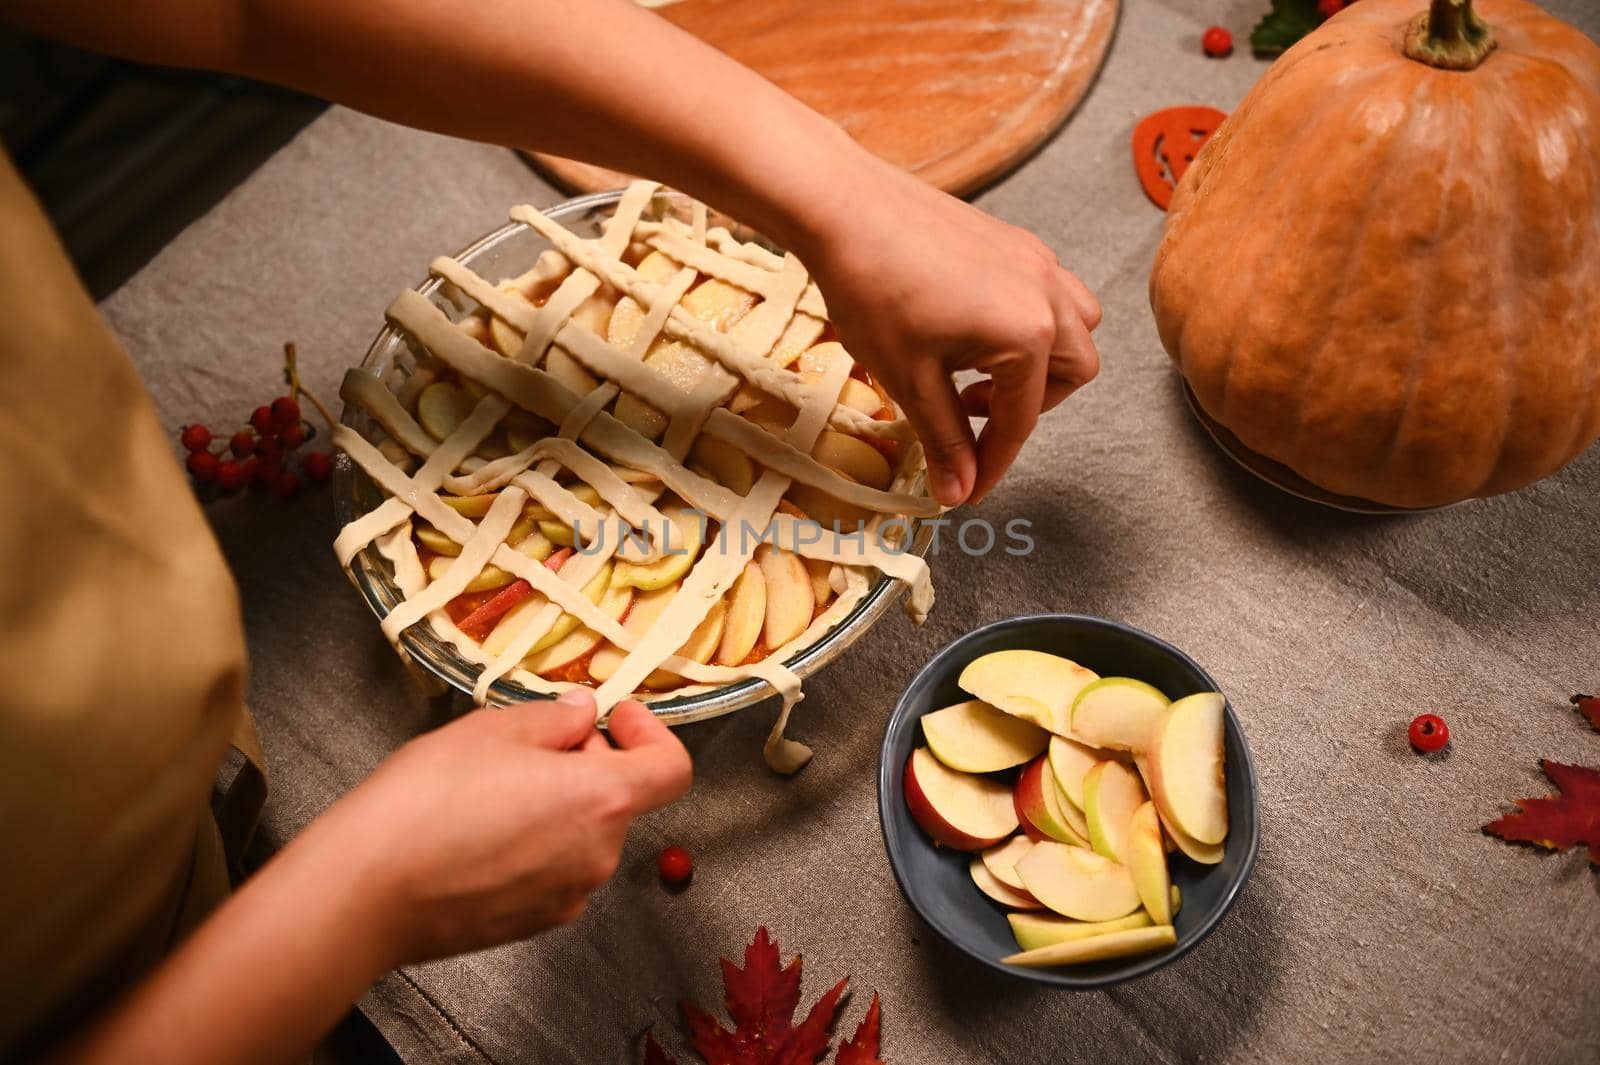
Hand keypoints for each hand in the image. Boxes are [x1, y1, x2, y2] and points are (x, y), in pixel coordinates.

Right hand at [315, 689, 690, 964]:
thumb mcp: (492, 729)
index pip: (672, 768)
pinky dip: (534, 844)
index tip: (619, 716)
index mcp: (603, 800)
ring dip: (558, 804)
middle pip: (620, 798)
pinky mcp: (532, 924)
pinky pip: (553, 870)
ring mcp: (566, 896)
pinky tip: (479, 830)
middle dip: (587, 762)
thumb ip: (554, 718)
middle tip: (529, 742)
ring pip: (583, 835)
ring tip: (491, 786)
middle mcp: (598, 856)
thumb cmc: (425, 803)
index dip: (652, 734)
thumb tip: (582, 715)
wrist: (364, 891)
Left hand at [793, 160, 1101, 506]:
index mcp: (1028, 333)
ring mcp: (1036, 260)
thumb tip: (959, 491)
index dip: (991, 463)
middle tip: (972, 417)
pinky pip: (1049, 291)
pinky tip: (970, 330)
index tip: (966, 489)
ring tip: (979, 373)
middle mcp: (1048, 294)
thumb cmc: (871, 288)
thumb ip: (944, 439)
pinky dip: (1028, 324)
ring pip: (1075, 325)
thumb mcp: (909, 379)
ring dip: (1042, 362)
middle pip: (1073, 372)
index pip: (1021, 420)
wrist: (843, 205)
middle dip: (1029, 407)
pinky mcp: (1015, 239)